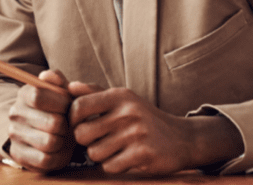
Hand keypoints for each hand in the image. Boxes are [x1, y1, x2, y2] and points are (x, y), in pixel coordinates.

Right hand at [6, 70, 74, 172]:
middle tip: (68, 124)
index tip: (68, 106)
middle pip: (51, 123)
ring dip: (63, 142)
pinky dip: (58, 156)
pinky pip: (45, 160)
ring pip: (50, 142)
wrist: (48, 131)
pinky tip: (59, 149)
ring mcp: (15, 136)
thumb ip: (58, 80)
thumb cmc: (59, 109)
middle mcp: (15, 113)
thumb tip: (47, 75)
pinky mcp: (19, 156)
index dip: (60, 103)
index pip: (38, 96)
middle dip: (66, 125)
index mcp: (24, 93)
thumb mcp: (61, 92)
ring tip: (63, 137)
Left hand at [67, 81, 242, 174]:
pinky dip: (114, 166)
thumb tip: (69, 86)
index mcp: (120, 96)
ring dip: (101, 156)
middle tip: (98, 140)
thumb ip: (95, 93)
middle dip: (86, 142)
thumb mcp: (123, 100)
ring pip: (95, 153)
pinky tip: (126, 158)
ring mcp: (136, 134)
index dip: (73, 120)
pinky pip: (110, 167)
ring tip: (115, 149)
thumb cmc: (145, 118)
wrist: (183, 138)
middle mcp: (128, 112)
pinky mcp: (143, 154)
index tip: (80, 125)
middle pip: (82, 134)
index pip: (79, 106)